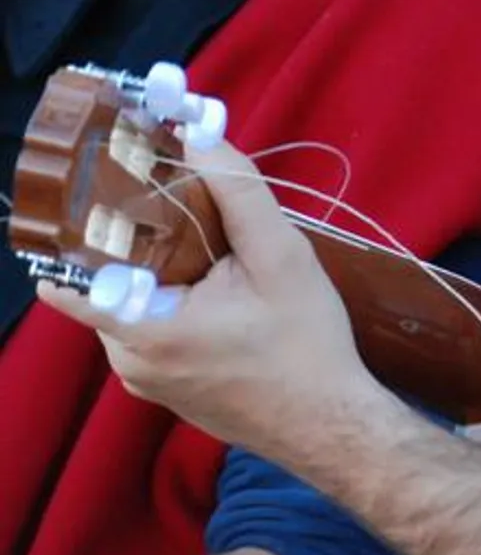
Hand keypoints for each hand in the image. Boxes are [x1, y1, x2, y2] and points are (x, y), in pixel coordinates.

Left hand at [37, 140, 377, 460]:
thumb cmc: (306, 341)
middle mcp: (126, 359)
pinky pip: (153, 322)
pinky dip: (180, 294)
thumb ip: (237, 190)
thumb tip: (198, 133)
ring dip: (169, 264)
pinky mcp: (164, 385)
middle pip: (113, 273)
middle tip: (200, 205)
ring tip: (224, 247)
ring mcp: (143, 377)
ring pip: (136, 295)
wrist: (331, 422)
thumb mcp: (280, 255)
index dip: (97, 214)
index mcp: (141, 328)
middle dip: (150, 234)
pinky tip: (228, 287)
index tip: (125, 176)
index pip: (76, 266)